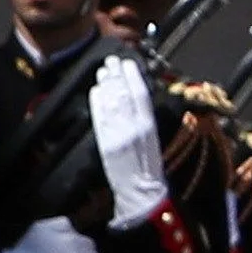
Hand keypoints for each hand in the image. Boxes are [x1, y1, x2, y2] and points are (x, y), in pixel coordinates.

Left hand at [87, 56, 168, 228]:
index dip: (132, 76)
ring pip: (109, 101)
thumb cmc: (151, 167)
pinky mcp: (104, 141)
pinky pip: (99, 115)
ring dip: (105, 83)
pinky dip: (97, 100)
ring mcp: (116, 133)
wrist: (140, 192)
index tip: (127, 63)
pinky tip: (96, 90)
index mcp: (149, 126)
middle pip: (122, 94)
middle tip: (111, 60)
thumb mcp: (155, 139)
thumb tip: (135, 96)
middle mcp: (132, 127)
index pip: (140, 94)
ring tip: (103, 71)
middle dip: (116, 75)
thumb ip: (145, 118)